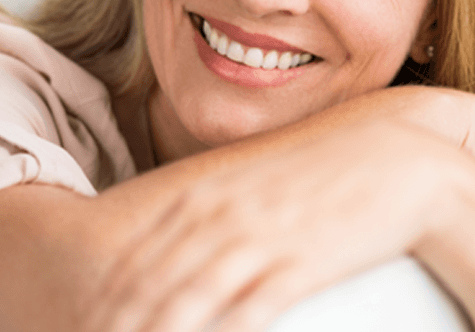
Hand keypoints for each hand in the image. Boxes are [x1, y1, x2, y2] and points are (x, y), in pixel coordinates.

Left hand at [81, 119, 463, 331]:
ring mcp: (258, 238)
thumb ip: (212, 210)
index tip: (84, 330)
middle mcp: (220, 215)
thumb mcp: (253, 183)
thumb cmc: (318, 173)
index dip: (105, 303)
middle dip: (115, 328)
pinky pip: (245, 314)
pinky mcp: (298, 264)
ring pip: (185, 303)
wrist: (390, 160)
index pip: (134, 258)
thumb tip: (178, 244)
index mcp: (203, 195)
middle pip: (149, 286)